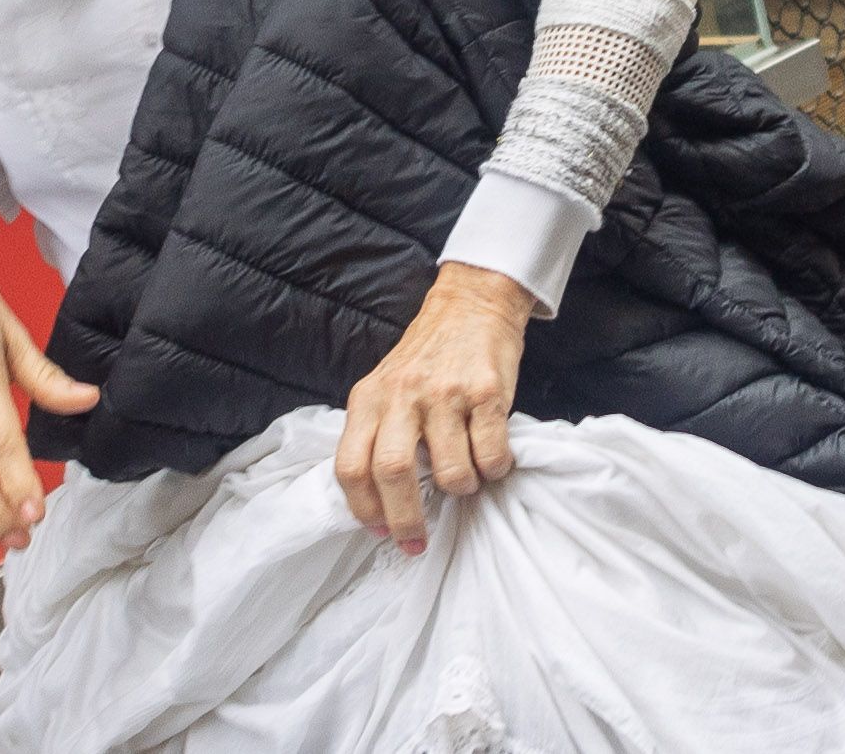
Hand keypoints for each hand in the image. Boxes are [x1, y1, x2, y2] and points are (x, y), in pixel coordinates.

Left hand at [335, 264, 530, 555]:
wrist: (473, 303)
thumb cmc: (429, 356)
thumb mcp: (387, 386)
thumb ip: (378, 431)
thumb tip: (379, 500)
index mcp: (369, 398)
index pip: (350, 465)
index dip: (363, 508)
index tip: (379, 531)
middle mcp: (402, 395)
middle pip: (392, 473)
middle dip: (406, 519)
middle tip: (416, 541)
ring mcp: (445, 392)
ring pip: (449, 471)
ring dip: (461, 488)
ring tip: (468, 479)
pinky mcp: (485, 390)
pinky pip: (490, 453)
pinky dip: (494, 469)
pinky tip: (493, 461)